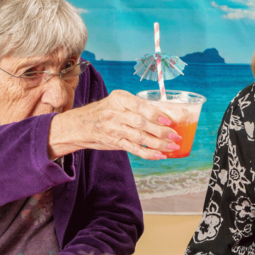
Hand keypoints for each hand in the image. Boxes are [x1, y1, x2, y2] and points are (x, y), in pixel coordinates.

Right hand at [48, 89, 181, 159]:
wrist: (79, 124)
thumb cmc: (105, 111)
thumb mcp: (117, 102)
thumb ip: (136, 107)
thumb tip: (164, 115)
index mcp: (119, 98)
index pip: (140, 106)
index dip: (155, 115)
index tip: (168, 121)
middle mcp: (116, 113)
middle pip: (142, 123)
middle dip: (161, 132)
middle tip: (176, 136)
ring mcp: (114, 129)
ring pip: (140, 138)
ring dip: (159, 144)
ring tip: (173, 147)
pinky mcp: (114, 142)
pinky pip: (134, 149)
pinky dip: (148, 153)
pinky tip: (160, 155)